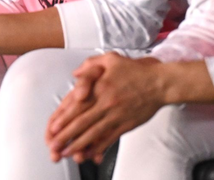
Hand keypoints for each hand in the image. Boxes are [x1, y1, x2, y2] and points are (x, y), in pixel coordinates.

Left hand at [45, 54, 164, 163]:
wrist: (160, 83)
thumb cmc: (135, 71)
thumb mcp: (109, 59)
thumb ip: (90, 65)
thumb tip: (75, 73)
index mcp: (99, 88)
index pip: (76, 106)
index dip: (63, 119)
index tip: (52, 129)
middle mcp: (106, 104)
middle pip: (82, 123)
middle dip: (66, 136)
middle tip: (54, 146)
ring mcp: (116, 116)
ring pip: (94, 133)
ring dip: (79, 145)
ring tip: (67, 153)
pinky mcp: (126, 125)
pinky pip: (110, 139)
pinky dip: (99, 147)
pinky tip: (90, 154)